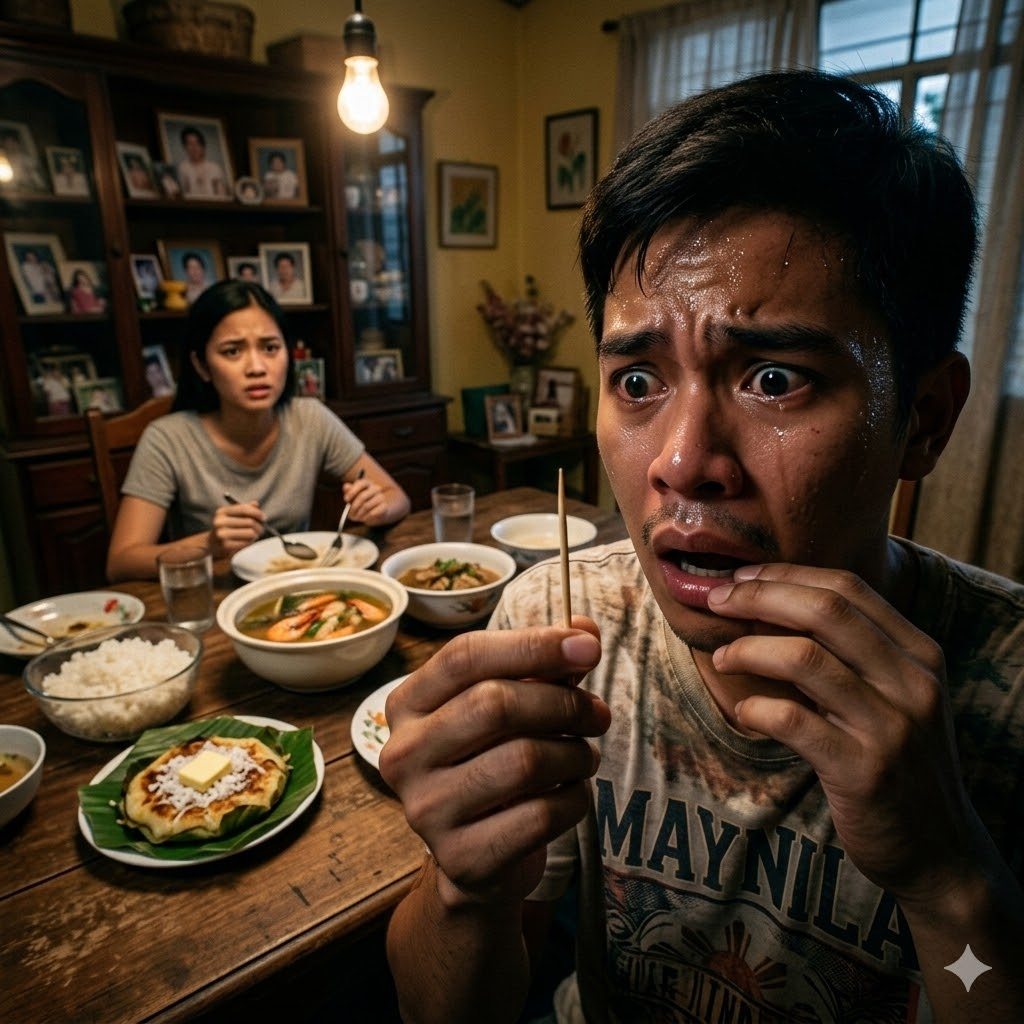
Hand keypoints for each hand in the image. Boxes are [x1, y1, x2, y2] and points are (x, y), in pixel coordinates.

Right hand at [210, 497, 264, 556]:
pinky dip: (250, 542)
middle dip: (259, 525)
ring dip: (256, 534)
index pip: (244, 509)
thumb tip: (256, 504)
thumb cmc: (227, 527)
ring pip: (250, 532)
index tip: (264, 517)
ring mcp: (222, 534)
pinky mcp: (225, 545)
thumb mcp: (233, 515)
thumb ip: (244, 508)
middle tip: (261, 529)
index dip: (257, 513)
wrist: (212, 544)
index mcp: (222, 511)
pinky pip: (246, 542)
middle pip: (249, 522)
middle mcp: (220, 522)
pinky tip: (247, 541)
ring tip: (254, 535)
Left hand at [343, 475, 388, 524]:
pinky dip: (366, 517)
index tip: (346, 500)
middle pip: (362, 496)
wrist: (378, 511)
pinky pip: (372, 513)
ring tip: (357, 517)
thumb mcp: (354, 497)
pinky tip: (365, 518)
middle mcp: (375, 488)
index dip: (352, 492)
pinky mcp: (384, 506)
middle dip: (354, 507)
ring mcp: (381, 497)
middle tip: (350, 514)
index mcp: (367, 483)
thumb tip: (346, 486)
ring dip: (359, 514)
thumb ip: (349, 491)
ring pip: (366, 506)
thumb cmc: (363, 502)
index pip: (360, 484)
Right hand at [379, 621, 607, 907]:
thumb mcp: (512, 707)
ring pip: (523, 760)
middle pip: (494, 704)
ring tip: (584, 756)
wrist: (477, 858)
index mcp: (407, 704)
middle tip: (598, 714)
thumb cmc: (494, 762)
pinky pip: (539, 815)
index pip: (464, 656)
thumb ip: (544, 666)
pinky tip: (571, 795)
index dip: (532, 644)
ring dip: (574, 754)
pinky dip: (573, 799)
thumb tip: (585, 629)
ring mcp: (426, 810)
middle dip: (563, 703)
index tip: (587, 647)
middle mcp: (403, 754)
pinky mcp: (461, 858)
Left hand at [707, 563, 972, 905]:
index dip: (786, 575)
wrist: (939, 851)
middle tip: (716, 601)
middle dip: (759, 596)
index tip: (740, 576)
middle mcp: (913, 683)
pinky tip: (743, 713)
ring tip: (723, 657)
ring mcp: (892, 727)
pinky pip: (793, 720)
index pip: (847, 588)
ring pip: (805, 658)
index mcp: (919, 654)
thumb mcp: (892, 697)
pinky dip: (755, 708)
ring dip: (749, 649)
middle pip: (825, 611)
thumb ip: (850, 654)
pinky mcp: (864, 771)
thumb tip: (768, 607)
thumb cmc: (897, 762)